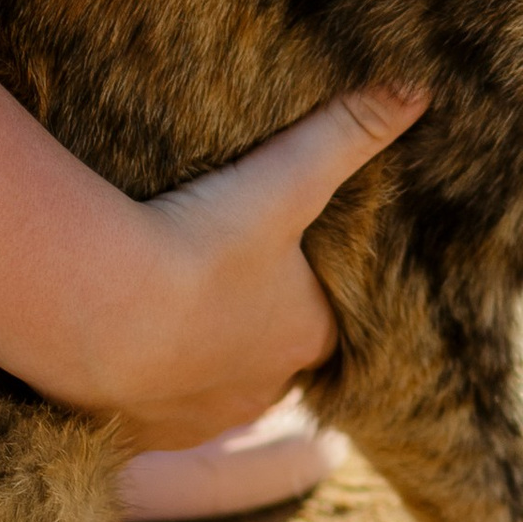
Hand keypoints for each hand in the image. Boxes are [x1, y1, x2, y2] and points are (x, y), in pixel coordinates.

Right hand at [88, 84, 428, 453]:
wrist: (102, 309)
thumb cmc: (204, 243)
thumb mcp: (286, 177)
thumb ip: (349, 132)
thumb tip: (420, 88)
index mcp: (306, 336)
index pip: (323, 320)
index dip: (303, 290)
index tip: (273, 258)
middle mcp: (262, 390)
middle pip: (266, 358)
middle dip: (246, 326)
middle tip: (211, 277)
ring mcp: (201, 418)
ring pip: (208, 388)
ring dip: (192, 355)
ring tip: (162, 307)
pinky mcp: (142, 433)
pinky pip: (149, 411)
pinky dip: (140, 382)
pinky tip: (121, 344)